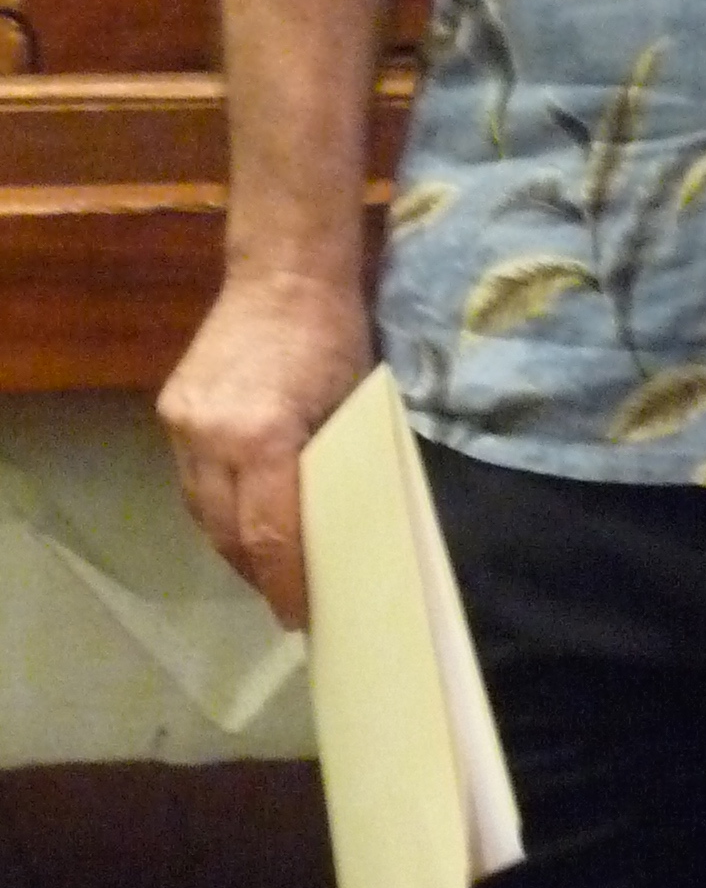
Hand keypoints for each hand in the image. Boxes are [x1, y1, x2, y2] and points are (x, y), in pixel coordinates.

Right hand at [157, 274, 373, 628]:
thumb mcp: (353, 406)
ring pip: (201, 512)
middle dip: (259, 573)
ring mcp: (182, 425)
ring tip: (269, 569)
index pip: (269, 533)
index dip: (285, 582)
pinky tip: (243, 520)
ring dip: (234, 544)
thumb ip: (336, 470)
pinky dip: (218, 506)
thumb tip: (341, 534)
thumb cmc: (336, 335)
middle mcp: (211, 436)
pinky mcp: (170, 412)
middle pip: (228, 533)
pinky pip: (192, 480)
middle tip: (290, 603)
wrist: (283, 271)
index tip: (301, 616)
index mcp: (263, 434)